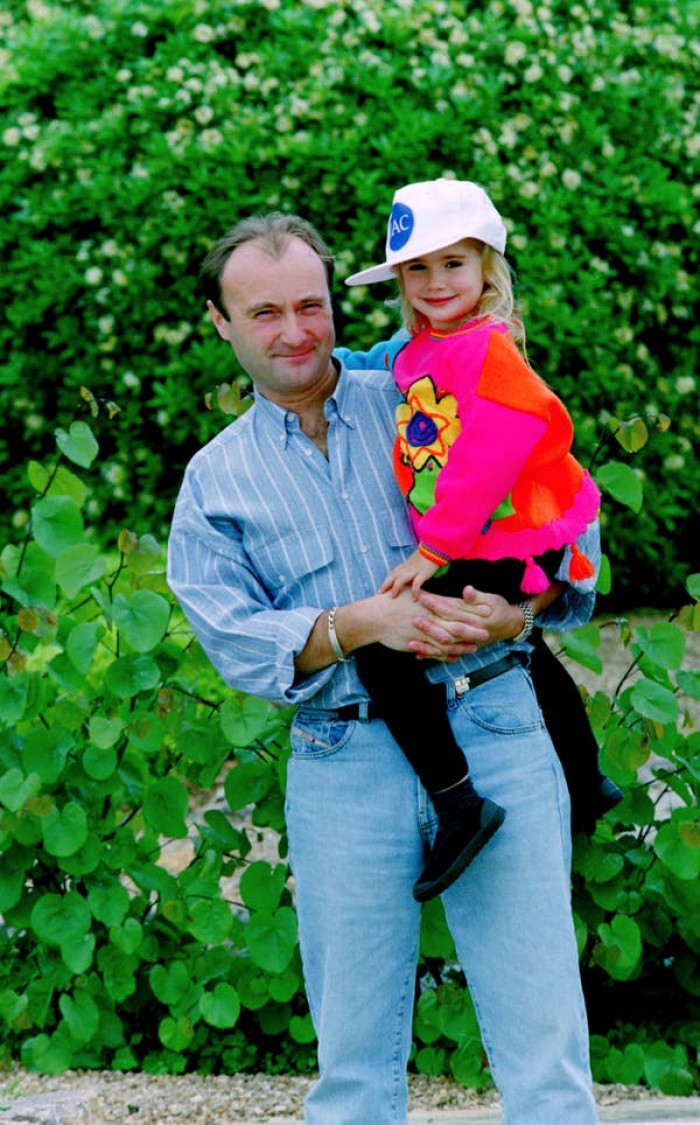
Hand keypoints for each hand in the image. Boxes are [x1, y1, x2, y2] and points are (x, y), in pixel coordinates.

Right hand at [359, 589, 482, 661]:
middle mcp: (430, 616)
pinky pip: (435, 650)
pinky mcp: (417, 642)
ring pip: (448, 639)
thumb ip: (425, 596)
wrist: (374, 616)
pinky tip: (454, 658)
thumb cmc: (390, 601)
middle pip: (456, 623)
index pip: (457, 605)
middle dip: (473, 628)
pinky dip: (445, 655)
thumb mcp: (410, 593)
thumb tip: (435, 596)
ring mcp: (424, 630)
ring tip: (475, 647)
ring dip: (462, 644)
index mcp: (431, 602)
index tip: (487, 609)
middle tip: (488, 631)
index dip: (473, 608)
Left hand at [379, 549, 439, 599]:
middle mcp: (407, 568)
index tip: (381, 588)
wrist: (435, 548)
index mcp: (405, 565)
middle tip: (380, 593)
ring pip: (401, 579)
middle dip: (386, 584)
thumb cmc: (427, 556)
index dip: (386, 581)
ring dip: (396, 588)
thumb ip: (411, 568)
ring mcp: (414, 571)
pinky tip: (415, 599)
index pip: (393, 573)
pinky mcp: (423, 574)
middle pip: (393, 576)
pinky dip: (414, 591)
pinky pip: (416, 583)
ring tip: (393, 597)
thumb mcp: (416, 562)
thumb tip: (409, 577)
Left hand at [409, 584, 521, 657]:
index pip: (451, 611)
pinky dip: (433, 655)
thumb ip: (477, 596)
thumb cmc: (499, 608)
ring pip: (445, 647)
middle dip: (429, 627)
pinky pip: (447, 654)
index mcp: (473, 618)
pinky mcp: (463, 648)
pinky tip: (419, 655)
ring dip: (428, 646)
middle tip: (413, 620)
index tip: (423, 598)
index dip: (437, 605)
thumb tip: (467, 590)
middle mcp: (468, 633)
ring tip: (411, 643)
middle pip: (445, 631)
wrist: (510, 625)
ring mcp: (466, 643)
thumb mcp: (492, 599)